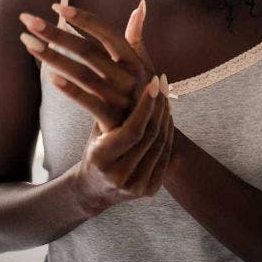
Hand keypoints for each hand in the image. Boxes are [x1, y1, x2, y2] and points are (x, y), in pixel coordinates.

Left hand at [18, 1, 162, 130]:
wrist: (147, 140)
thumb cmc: (138, 97)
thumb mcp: (143, 67)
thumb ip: (137, 37)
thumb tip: (140, 6)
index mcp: (135, 61)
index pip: (108, 33)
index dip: (84, 19)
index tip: (57, 7)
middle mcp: (130, 77)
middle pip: (88, 51)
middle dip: (56, 33)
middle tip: (28, 20)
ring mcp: (122, 99)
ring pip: (83, 74)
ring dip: (54, 57)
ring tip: (28, 42)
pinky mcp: (113, 121)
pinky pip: (89, 102)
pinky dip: (71, 90)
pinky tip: (51, 78)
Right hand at [71, 76, 173, 213]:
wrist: (93, 190)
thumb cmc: (93, 151)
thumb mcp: (96, 131)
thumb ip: (110, 109)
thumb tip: (124, 71)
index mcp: (101, 159)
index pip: (132, 131)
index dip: (146, 106)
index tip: (153, 83)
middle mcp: (119, 176)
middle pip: (150, 136)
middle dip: (158, 106)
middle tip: (162, 84)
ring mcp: (136, 187)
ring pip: (160, 144)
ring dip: (166, 117)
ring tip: (165, 96)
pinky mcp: (149, 191)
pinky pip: (165, 156)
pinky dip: (168, 134)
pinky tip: (167, 116)